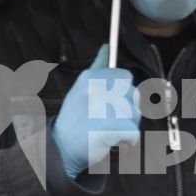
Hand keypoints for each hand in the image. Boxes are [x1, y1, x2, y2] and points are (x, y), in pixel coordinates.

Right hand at [52, 46, 139, 177]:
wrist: (60, 149)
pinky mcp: (109, 128)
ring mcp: (102, 107)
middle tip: (111, 121)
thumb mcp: (82, 87)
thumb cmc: (75, 119)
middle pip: (134, 95)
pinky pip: (134, 134)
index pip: (124, 76)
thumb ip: (98, 67)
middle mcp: (97, 88)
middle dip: (129, 110)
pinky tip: (114, 142)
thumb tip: (108, 45)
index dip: (123, 93)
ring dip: (127, 127)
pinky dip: (128, 142)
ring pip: (135, 115)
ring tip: (109, 132)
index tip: (110, 105)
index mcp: (91, 77)